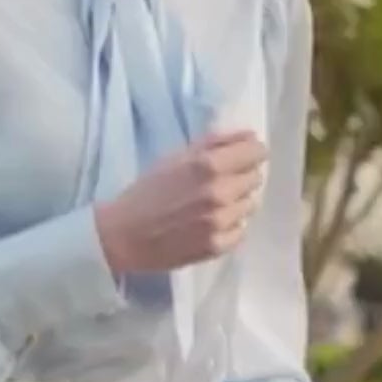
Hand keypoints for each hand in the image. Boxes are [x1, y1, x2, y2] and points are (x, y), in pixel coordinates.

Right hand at [94, 130, 267, 276]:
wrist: (124, 235)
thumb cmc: (147, 191)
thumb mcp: (176, 157)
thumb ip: (215, 142)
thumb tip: (251, 135)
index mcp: (208, 165)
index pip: (256, 153)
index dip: (251, 153)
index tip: (243, 157)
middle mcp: (219, 193)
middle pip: (255, 178)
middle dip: (241, 177)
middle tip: (220, 182)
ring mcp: (220, 222)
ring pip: (250, 205)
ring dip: (237, 202)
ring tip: (212, 205)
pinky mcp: (218, 246)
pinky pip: (241, 230)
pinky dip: (230, 226)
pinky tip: (209, 224)